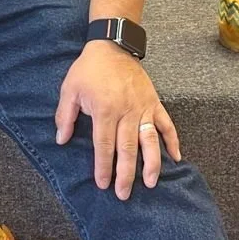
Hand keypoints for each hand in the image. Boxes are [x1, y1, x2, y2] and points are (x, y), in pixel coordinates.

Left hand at [54, 41, 180, 199]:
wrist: (112, 45)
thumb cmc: (89, 69)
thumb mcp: (70, 88)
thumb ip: (66, 115)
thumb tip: (61, 140)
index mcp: (105, 110)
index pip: (104, 145)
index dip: (103, 166)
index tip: (103, 184)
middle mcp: (126, 112)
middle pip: (127, 148)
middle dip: (126, 174)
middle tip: (124, 194)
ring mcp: (143, 108)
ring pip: (149, 140)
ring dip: (151, 163)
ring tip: (151, 183)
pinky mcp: (154, 103)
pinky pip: (166, 124)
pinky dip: (173, 140)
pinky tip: (176, 158)